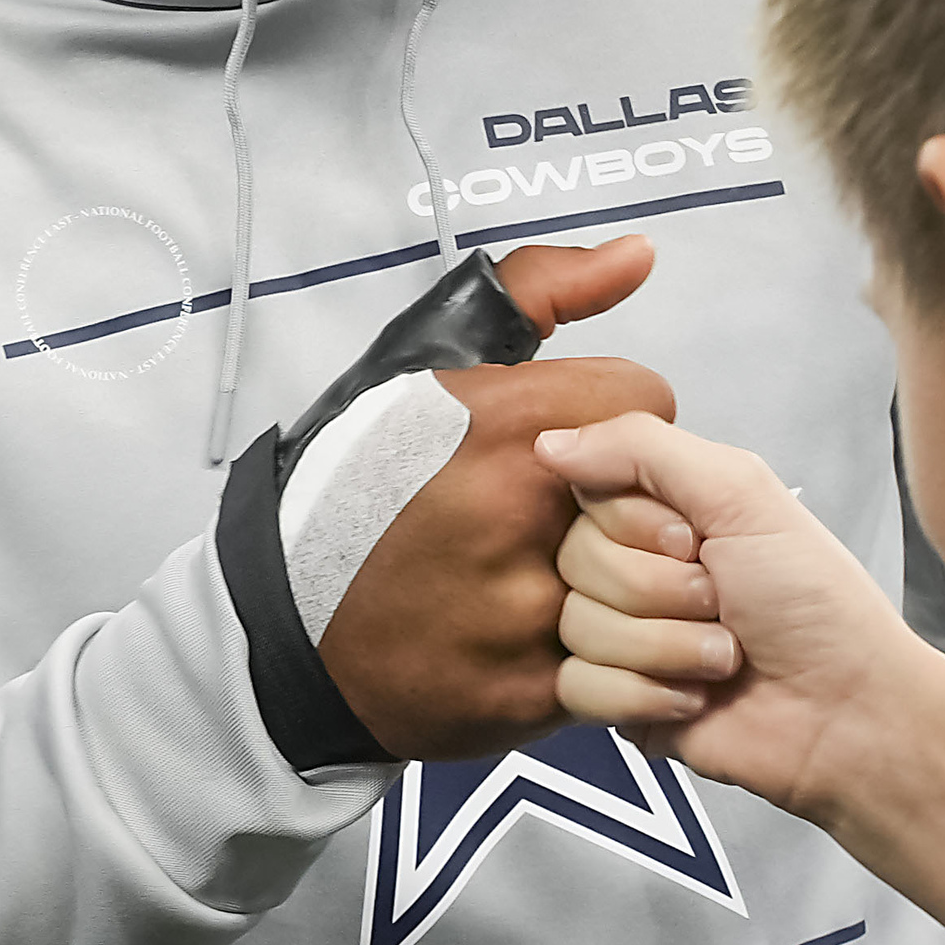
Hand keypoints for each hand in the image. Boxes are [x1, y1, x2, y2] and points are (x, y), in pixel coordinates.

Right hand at [312, 238, 672, 762]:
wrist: (283, 624)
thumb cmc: (357, 484)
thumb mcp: (426, 360)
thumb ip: (543, 292)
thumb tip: (638, 254)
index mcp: (498, 423)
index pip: (647, 402)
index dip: (619, 417)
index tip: (578, 440)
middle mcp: (513, 516)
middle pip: (661, 499)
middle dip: (634, 505)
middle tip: (585, 511)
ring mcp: (521, 613)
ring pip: (660, 596)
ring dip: (643, 589)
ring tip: (589, 577)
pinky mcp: (525, 691)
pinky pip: (628, 674)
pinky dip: (619, 661)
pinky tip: (571, 634)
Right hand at [535, 410, 924, 823]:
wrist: (845, 713)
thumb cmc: (815, 602)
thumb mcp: (742, 493)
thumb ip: (644, 449)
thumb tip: (549, 442)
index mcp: (665, 513)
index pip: (586, 495)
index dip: (636, 525)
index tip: (693, 542)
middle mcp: (638, 569)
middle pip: (574, 561)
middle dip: (657, 590)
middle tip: (719, 602)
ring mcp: (626, 637)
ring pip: (576, 626)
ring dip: (663, 647)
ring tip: (722, 656)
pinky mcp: (620, 702)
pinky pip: (577, 688)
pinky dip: (643, 695)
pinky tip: (694, 698)